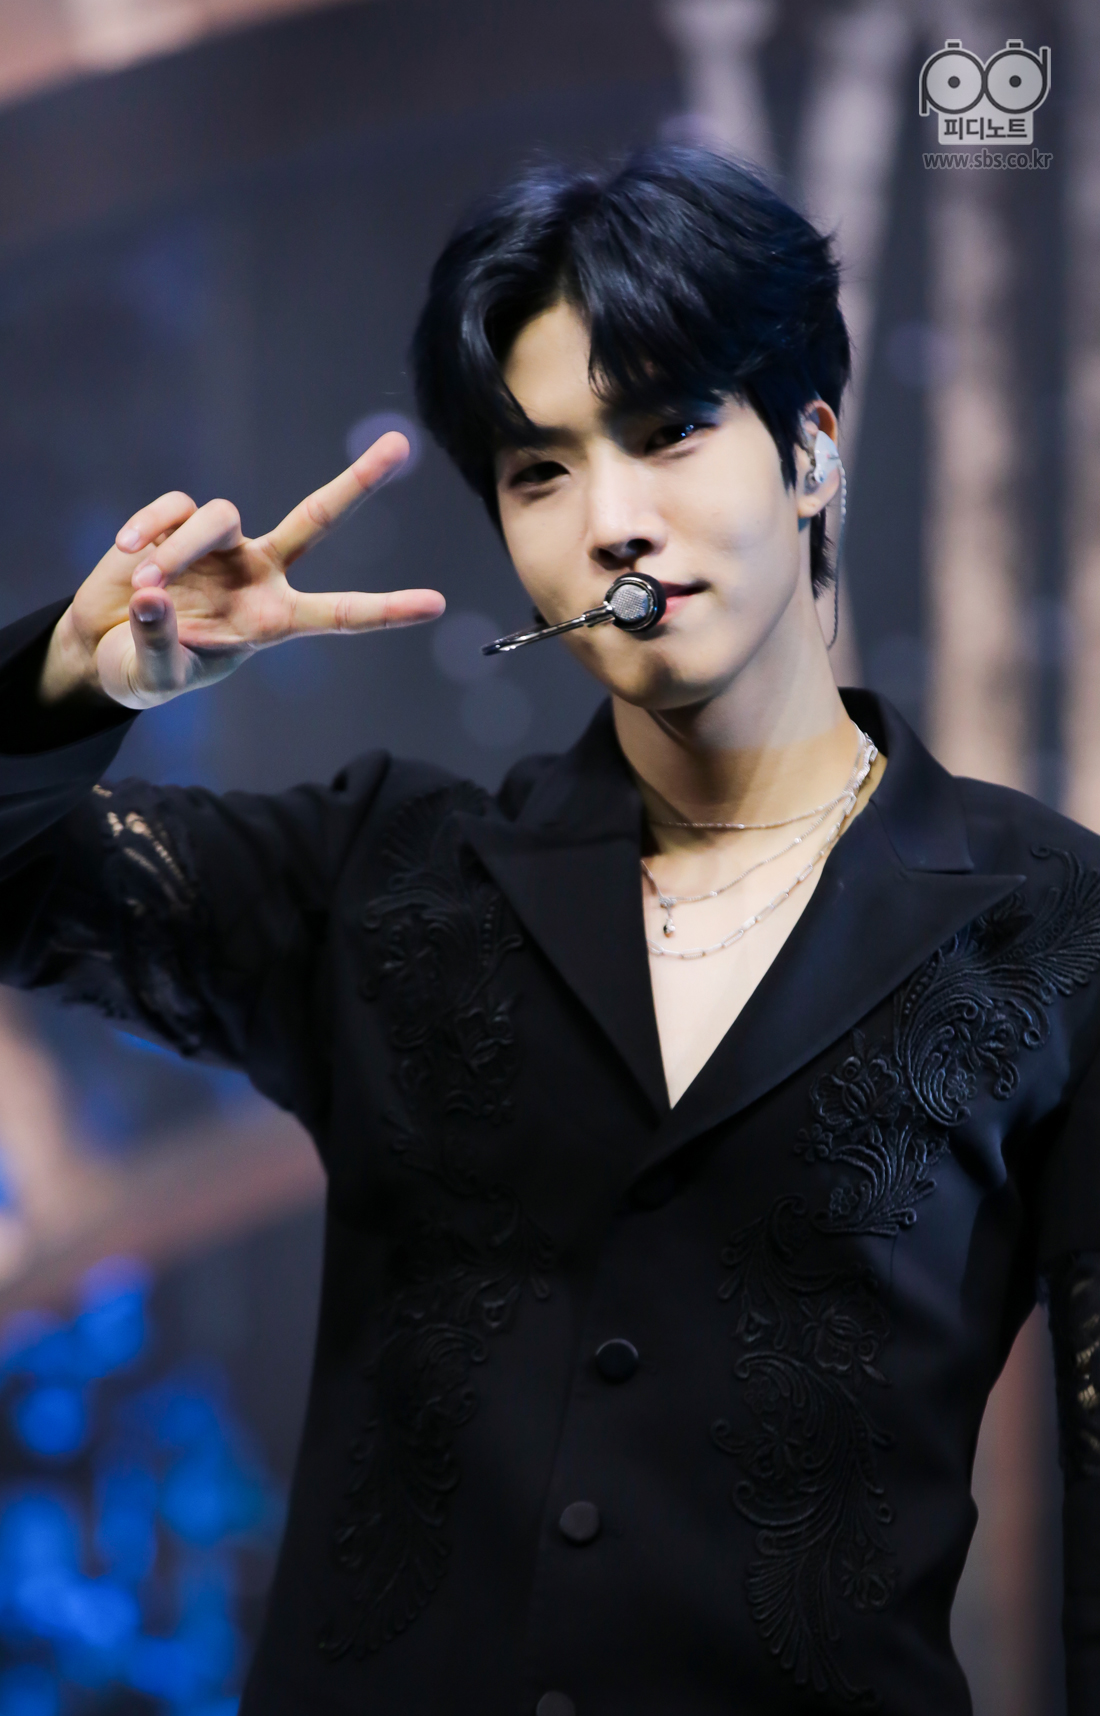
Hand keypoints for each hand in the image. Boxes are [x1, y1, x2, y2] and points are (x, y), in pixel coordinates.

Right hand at [41, 432, 444, 709]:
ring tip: (147, 585)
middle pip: (317, 518)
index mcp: (273, 622)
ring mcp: (223, 544)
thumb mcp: (154, 676)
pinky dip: (149, 527)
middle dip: (358, 482)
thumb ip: (159, 643)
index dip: (387, 610)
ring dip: (179, 549)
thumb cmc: (144, 669)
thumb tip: (150, 595)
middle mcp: (259, 575)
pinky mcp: (178, 521)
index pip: (340, 614)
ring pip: (219, 516)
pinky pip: (175, 507)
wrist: (102, 644)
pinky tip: (126, 552)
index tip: (437, 604)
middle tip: (399, 445)